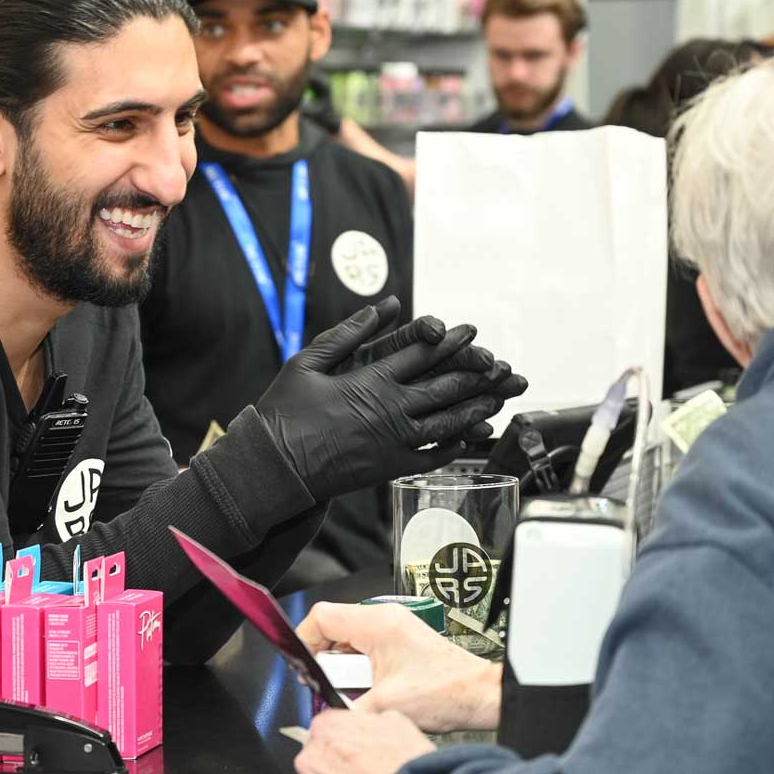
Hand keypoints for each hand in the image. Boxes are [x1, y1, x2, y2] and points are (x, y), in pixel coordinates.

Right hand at [253, 298, 524, 499]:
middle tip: (498, 365)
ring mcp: (394, 441)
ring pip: (446, 423)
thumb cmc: (284, 412)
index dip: (450, 341)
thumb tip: (381, 306)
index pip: (422, 354)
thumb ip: (347, 334)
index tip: (471, 332)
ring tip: (495, 399)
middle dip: (474, 373)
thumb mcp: (307, 361)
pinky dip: (453, 445)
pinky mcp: (391, 468)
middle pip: (444, 387)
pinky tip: (467, 437)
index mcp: (371, 381)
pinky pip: (432, 456)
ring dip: (473, 409)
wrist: (275, 467)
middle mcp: (390, 410)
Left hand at [295, 709, 434, 773]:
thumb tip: (366, 727)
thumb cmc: (407, 766)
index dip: (345, 741)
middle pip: (318, 761)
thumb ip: (368, 722)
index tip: (358, 752)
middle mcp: (309, 759)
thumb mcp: (395, 722)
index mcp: (325, 729)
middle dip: (337, 769)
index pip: (326, 729)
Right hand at [297, 602, 500, 731]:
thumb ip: (346, 708)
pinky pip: (365, 645)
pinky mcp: (401, 640)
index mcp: (377, 625)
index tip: (302, 663)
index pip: (322, 617)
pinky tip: (364, 687)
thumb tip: (326, 716)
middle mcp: (385, 619)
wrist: (479, 695)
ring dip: (342, 663)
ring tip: (346, 687)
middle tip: (323, 681)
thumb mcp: (385, 705)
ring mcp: (394, 628)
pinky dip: (358, 665)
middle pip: (333, 626)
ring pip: (349, 637)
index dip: (304, 640)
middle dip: (323, 656)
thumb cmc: (446, 693)